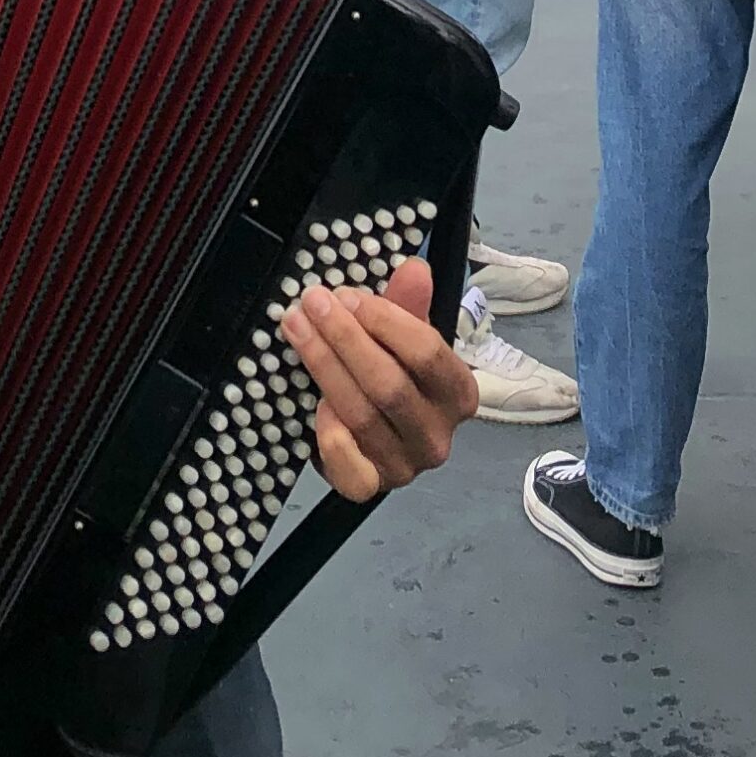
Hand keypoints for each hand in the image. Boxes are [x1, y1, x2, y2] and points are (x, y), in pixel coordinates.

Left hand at [281, 255, 477, 502]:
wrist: (378, 434)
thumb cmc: (395, 376)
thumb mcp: (405, 336)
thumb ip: (409, 304)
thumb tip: (414, 269)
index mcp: (458, 394)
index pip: (427, 353)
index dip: (384, 320)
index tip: (346, 295)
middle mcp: (437, 435)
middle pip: (390, 384)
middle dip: (345, 339)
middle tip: (313, 304)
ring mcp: (405, 466)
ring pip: (363, 415)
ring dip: (324, 367)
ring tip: (297, 328)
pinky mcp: (371, 487)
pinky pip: (352, 470)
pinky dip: (332, 437)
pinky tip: (316, 404)